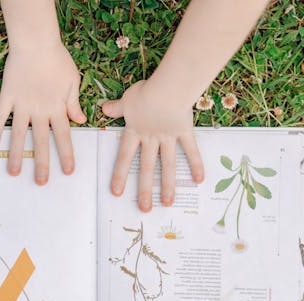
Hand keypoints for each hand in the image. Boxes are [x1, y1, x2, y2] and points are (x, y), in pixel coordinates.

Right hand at [0, 42, 85, 184]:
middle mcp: (40, 110)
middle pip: (41, 142)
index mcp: (58, 108)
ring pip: (18, 135)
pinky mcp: (8, 97)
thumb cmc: (57, 59)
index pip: (64, 136)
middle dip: (42, 163)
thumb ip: (74, 103)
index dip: (66, 154)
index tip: (68, 171)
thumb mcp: (73, 81)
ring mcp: (22, 105)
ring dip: (16, 155)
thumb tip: (82, 121)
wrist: (36, 42)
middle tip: (41, 182)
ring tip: (13, 172)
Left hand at [101, 79, 203, 211]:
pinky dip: (196, 164)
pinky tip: (199, 180)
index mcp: (135, 132)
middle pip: (146, 167)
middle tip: (144, 209)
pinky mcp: (184, 132)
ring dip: (167, 185)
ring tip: (168, 203)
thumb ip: (117, 108)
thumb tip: (104, 109)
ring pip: (167, 164)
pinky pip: (190, 150)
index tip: (116, 192)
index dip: (120, 175)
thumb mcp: (127, 99)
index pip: (125, 157)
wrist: (166, 87)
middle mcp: (151, 139)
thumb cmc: (146, 91)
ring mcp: (168, 137)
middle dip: (145, 189)